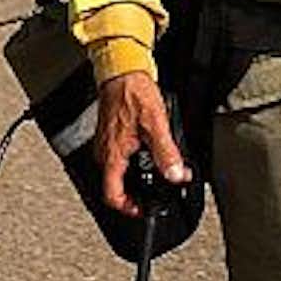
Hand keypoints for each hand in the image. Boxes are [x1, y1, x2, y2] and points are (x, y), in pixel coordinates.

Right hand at [94, 72, 190, 215]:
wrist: (123, 72)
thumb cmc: (133, 93)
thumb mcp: (156, 124)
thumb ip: (166, 153)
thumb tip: (175, 175)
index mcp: (111, 156)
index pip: (112, 196)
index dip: (128, 208)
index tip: (144, 209)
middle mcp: (104, 153)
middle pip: (117, 185)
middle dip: (139, 190)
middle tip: (158, 189)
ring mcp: (106, 144)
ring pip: (120, 171)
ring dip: (139, 174)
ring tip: (158, 170)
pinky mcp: (111, 136)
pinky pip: (121, 157)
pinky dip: (136, 160)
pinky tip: (149, 152)